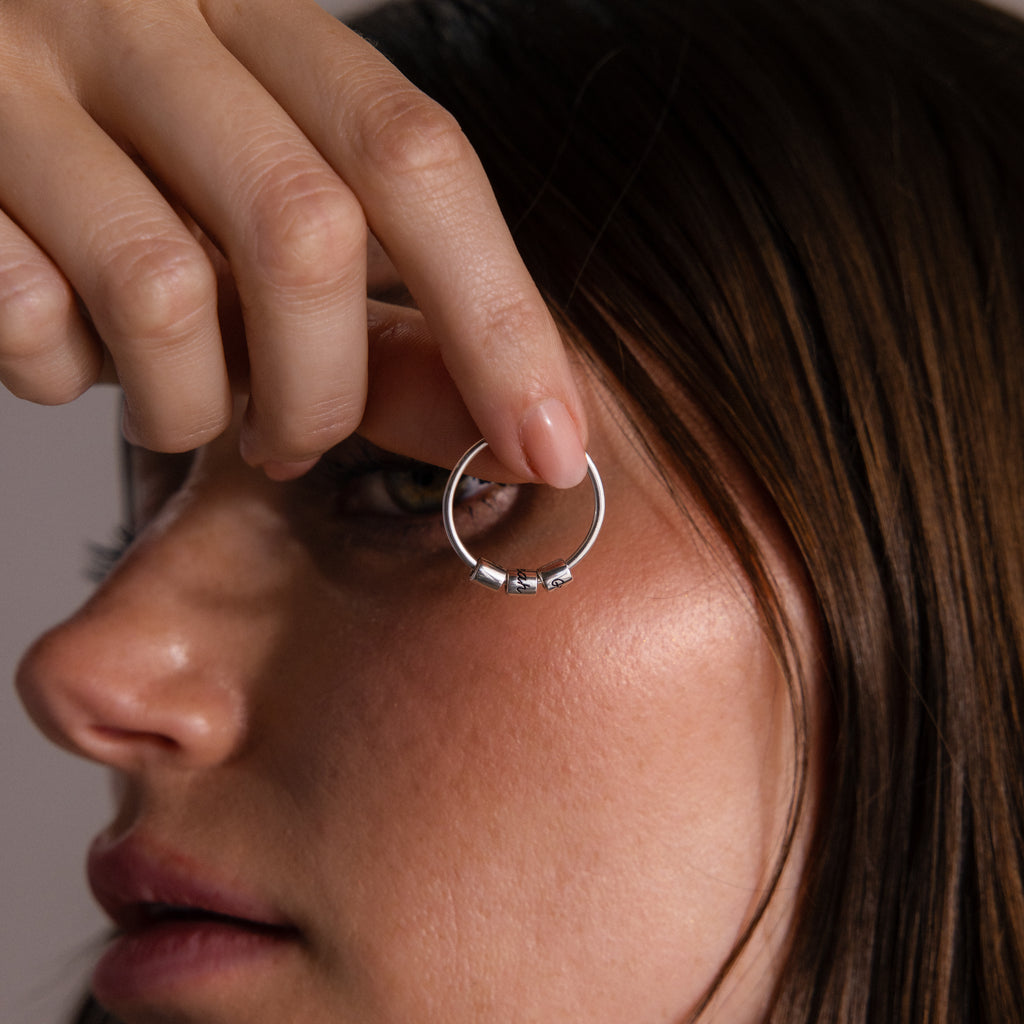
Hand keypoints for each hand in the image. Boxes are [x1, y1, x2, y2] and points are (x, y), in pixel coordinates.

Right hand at [0, 0, 587, 485]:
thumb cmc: (131, 159)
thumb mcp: (267, 198)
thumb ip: (382, 302)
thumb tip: (503, 426)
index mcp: (259, 15)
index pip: (416, 157)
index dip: (499, 320)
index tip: (549, 446)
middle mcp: (146, 16)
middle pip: (306, 232)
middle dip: (327, 391)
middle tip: (298, 443)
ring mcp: (19, 70)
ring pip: (164, 291)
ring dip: (192, 405)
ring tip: (180, 406)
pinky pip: (29, 320)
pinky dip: (63, 377)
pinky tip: (65, 349)